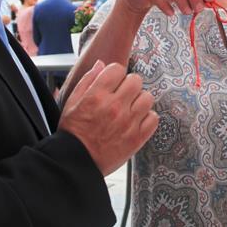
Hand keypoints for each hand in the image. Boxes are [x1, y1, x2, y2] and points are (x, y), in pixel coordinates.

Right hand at [58, 61, 157, 175]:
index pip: (117, 69)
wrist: (76, 162)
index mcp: (97, 96)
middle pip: (135, 80)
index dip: (115, 74)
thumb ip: (88, 81)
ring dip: (139, 101)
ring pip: (147, 98)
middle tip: (122, 95)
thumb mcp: (72, 102)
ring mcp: (128, 122)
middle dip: (129, 85)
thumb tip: (102, 65)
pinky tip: (137, 121)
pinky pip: (154, 118)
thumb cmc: (73, 133)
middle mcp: (114, 107)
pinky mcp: (137, 137)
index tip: (113, 82)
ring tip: (130, 108)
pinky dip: (147, 118)